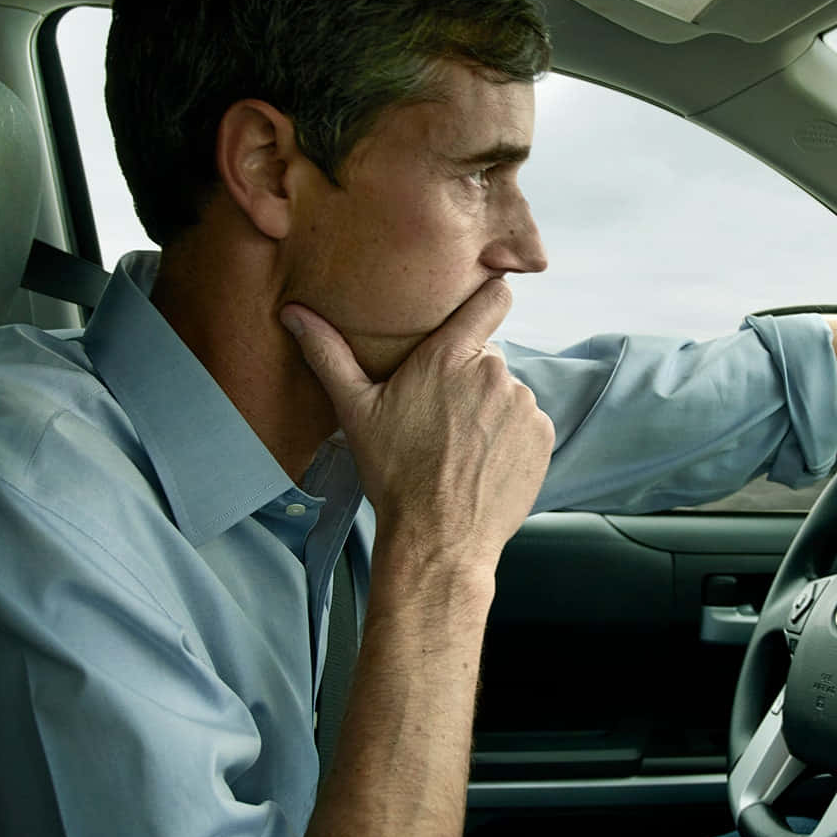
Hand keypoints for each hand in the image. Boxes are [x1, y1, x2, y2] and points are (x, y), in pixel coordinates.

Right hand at [280, 279, 552, 572]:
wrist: (439, 539)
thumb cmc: (394, 474)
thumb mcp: (356, 412)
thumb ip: (329, 355)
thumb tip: (293, 312)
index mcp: (451, 355)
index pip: (493, 298)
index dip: (489, 297)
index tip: (480, 306)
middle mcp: (495, 372)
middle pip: (488, 357)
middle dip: (469, 377)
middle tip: (441, 414)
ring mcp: (524, 404)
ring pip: (507, 392)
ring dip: (490, 409)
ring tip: (460, 446)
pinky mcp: (543, 435)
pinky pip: (527, 423)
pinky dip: (510, 437)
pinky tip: (483, 462)